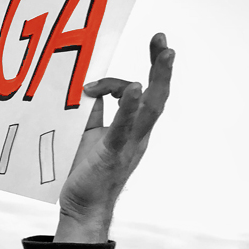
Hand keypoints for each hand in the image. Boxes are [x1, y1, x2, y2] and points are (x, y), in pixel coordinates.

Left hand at [54, 33, 173, 243]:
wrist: (82, 206)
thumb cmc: (87, 173)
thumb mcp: (88, 135)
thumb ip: (93, 113)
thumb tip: (89, 90)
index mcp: (133, 129)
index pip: (133, 94)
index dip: (114, 82)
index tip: (90, 84)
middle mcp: (138, 134)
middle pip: (157, 95)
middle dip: (161, 66)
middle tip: (163, 41)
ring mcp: (129, 144)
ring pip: (151, 107)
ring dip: (159, 78)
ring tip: (166, 54)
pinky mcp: (114, 153)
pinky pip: (124, 127)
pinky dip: (130, 107)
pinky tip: (134, 89)